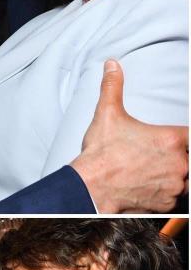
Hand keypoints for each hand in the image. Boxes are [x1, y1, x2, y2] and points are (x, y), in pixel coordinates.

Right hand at [72, 60, 188, 212]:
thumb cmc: (100, 155)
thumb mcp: (107, 114)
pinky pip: (175, 199)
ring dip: (174, 177)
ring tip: (151, 174)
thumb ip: (112, 87)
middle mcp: (179, 163)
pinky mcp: (166, 203)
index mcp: (172, 139)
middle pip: (189, 160)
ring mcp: (174, 184)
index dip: (183, 141)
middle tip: (155, 159)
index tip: (174, 144)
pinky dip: (164, 194)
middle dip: (178, 159)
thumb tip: (111, 66)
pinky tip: (146, 187)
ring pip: (185, 180)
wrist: (89, 187)